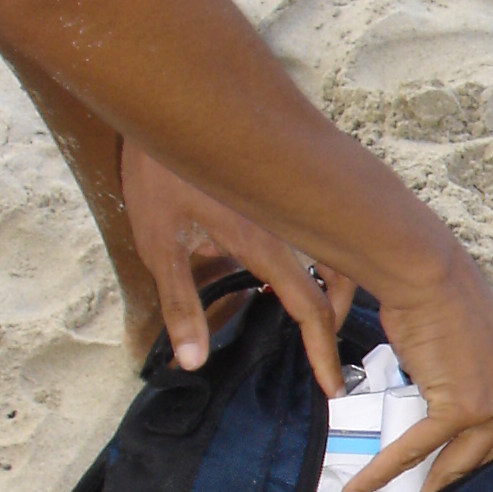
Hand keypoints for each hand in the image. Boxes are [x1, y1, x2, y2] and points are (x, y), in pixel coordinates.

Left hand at [122, 142, 352, 395]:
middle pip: (333, 285)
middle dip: (333, 329)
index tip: (331, 385)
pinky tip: (293, 281)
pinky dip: (320, 269)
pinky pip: (318, 239)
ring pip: (334, 259)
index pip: (307, 306)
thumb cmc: (158, 173)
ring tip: (319, 328)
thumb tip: (193, 361)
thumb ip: (180, 304)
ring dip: (333, 297)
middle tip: (330, 368)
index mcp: (263, 243)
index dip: (321, 349)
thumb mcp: (159, 244)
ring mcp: (286, 210)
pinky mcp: (277, 199)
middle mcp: (285, 228)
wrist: (168, 106)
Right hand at [347, 242, 492, 491]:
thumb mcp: (480, 355)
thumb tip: (462, 419)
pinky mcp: (461, 409)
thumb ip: (482, 389)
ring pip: (454, 463)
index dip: (477, 467)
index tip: (455, 487)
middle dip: (453, 485)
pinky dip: (385, 469)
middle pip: (483, 459)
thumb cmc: (445, 305)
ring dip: (425, 490)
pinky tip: (363, 487)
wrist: (429, 277)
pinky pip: (416, 449)